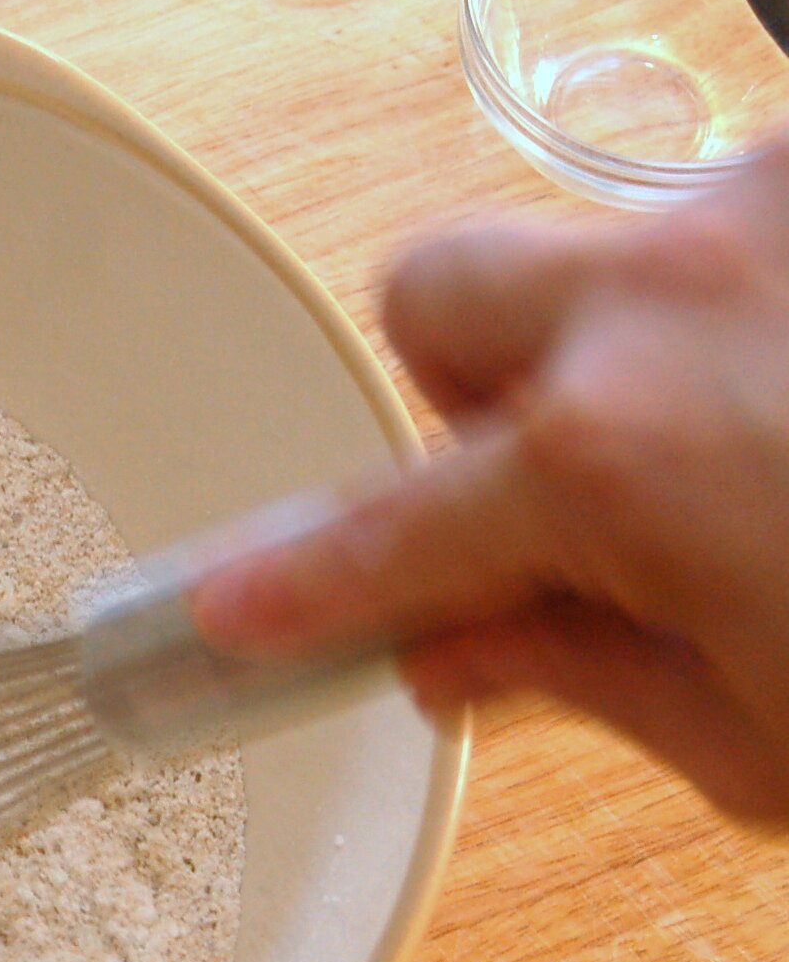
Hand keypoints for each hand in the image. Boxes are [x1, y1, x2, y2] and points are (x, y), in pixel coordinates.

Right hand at [193, 140, 788, 823]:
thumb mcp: (769, 747)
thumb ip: (578, 678)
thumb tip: (456, 656)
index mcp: (617, 465)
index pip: (385, 534)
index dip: (292, 584)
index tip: (227, 609)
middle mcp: (675, 300)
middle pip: (439, 290)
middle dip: (454, 387)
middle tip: (548, 479)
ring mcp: (778, 214)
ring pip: (607, 240)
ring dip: (633, 342)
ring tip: (766, 445)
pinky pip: (752, 220)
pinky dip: (766, 307)